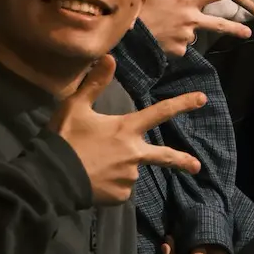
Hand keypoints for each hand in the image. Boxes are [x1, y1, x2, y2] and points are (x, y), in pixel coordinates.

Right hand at [53, 56, 206, 204]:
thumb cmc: (65, 140)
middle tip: (196, 167)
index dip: (182, 104)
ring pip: (131, 171)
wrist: (51, 178)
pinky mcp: (120, 196)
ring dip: (121, 169)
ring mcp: (129, 177)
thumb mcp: (75, 107)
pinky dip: (111, 185)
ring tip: (95, 167)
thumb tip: (109, 57)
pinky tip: (94, 181)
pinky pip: (120, 189)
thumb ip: (94, 84)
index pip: (160, 112)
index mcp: (126, 129)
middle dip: (182, 161)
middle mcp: (134, 153)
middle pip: (165, 157)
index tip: (202, 99)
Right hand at [138, 0, 253, 53]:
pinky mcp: (179, 51)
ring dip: (185, 32)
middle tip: (248, 32)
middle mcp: (192, 18)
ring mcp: (186, 36)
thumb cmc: (139, 6)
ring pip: (194, 34)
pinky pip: (181, 46)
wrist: (127, 35)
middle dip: (235, 29)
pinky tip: (161, 37)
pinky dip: (174, 43)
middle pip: (219, 24)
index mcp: (188, 0)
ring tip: (168, 29)